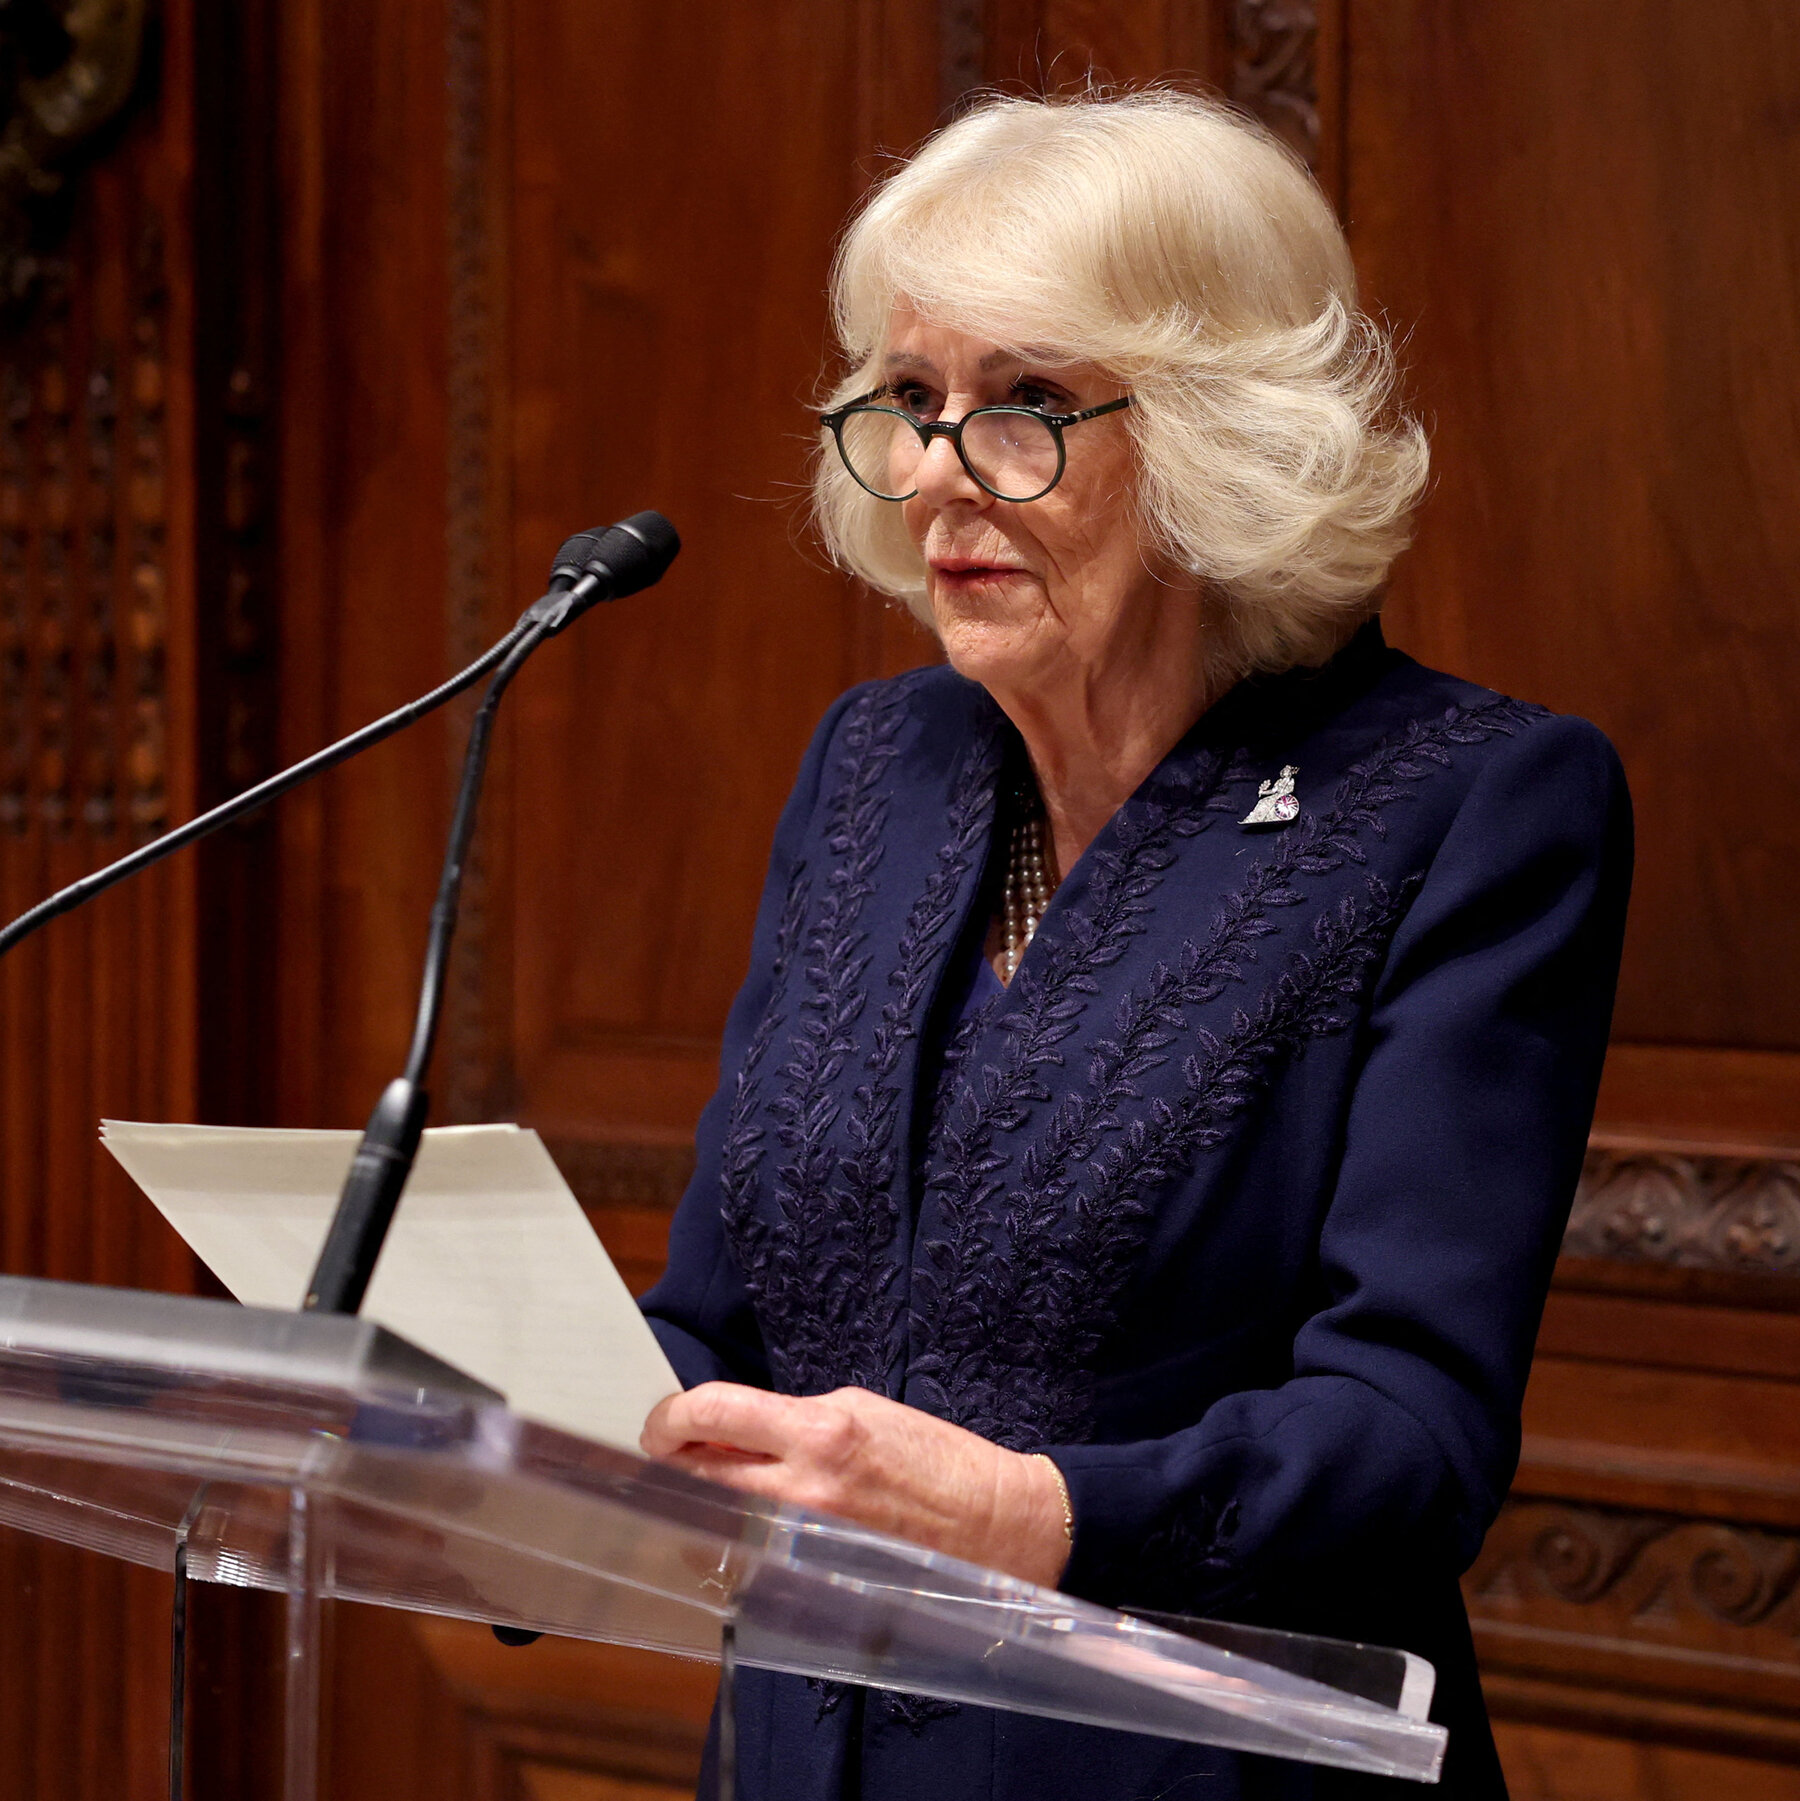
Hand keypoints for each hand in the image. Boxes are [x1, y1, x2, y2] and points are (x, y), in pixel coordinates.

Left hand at [641, 1382, 1071, 1589]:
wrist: (998, 1527)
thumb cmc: (936, 1462)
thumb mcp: (863, 1410)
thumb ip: (789, 1420)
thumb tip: (728, 1431)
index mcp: (820, 1432)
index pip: (712, 1413)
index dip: (670, 1416)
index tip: (661, 1422)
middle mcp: (804, 1492)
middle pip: (694, 1477)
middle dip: (673, 1464)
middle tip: (671, 1457)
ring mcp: (805, 1546)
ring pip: (708, 1530)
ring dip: (696, 1510)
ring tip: (711, 1494)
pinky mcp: (812, 1586)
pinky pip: (744, 1570)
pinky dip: (729, 1551)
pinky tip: (742, 1536)